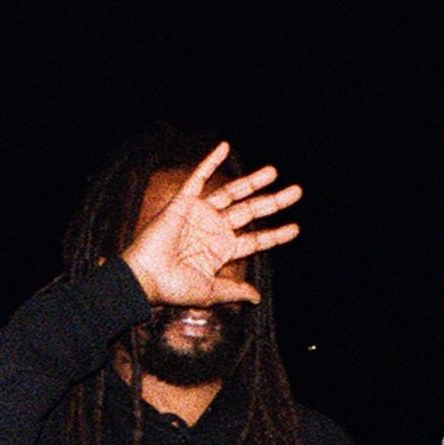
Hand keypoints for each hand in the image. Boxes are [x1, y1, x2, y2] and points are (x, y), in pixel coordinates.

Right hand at [123, 144, 302, 308]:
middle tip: (296, 191)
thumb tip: (256, 298)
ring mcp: (200, 214)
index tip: (295, 228)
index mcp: (222, 250)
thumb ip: (233, 292)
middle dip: (273, 201)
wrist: (146, 278)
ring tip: (274, 172)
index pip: (255, 240)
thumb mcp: (210, 292)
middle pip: (250, 211)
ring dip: (252, 181)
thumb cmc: (173, 288)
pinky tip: (225, 146)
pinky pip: (198, 177)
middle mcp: (214, 229)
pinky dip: (210, 161)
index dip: (276, 234)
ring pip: (232, 193)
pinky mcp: (183, 202)